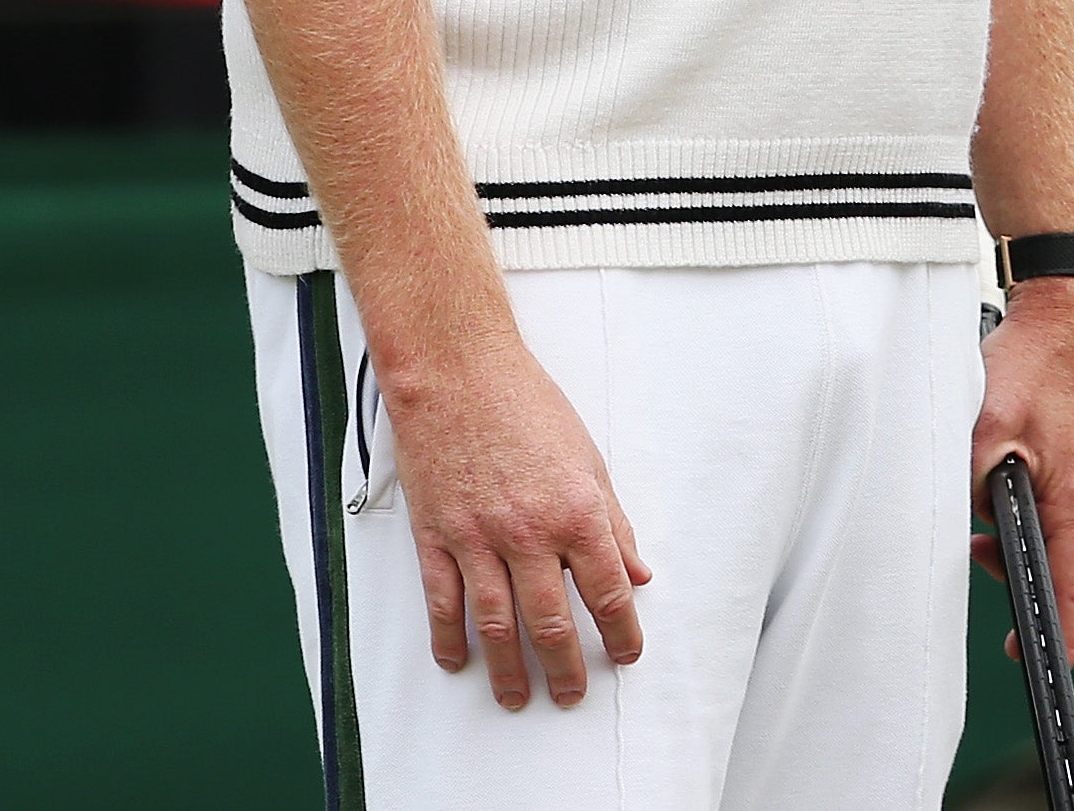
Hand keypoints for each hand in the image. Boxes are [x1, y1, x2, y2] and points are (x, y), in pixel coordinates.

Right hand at [385, 340, 650, 709]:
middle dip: (567, 667)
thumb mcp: (589, 460)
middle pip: (552, 621)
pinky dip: (450, 638)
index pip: (608, 591)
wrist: (458, 376)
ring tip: (519, 697)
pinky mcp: (436, 537)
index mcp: (576, 513)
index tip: (626, 655)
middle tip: (573, 695)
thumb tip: (637, 571)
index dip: (621, 632)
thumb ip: (614, 523)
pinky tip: (459, 662)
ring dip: (509, 669)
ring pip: (497, 625)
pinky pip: (444, 602)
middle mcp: (529, 534)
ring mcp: (477, 539)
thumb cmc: (527, 408)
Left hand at [970, 279, 1073, 658]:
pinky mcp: (1066, 457)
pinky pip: (1047, 510)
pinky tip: (985, 502)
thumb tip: (970, 516)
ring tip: (976, 548)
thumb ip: (977, 475)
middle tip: (1011, 632)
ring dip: (1019, 556)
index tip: (1047, 665)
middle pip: (1070, 571)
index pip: (1071, 582)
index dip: (1061, 630)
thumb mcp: (990, 423)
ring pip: (1056, 540)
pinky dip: (1020, 524)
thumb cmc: (1035, 363)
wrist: (1065, 310)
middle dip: (1040, 603)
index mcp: (1071, 495)